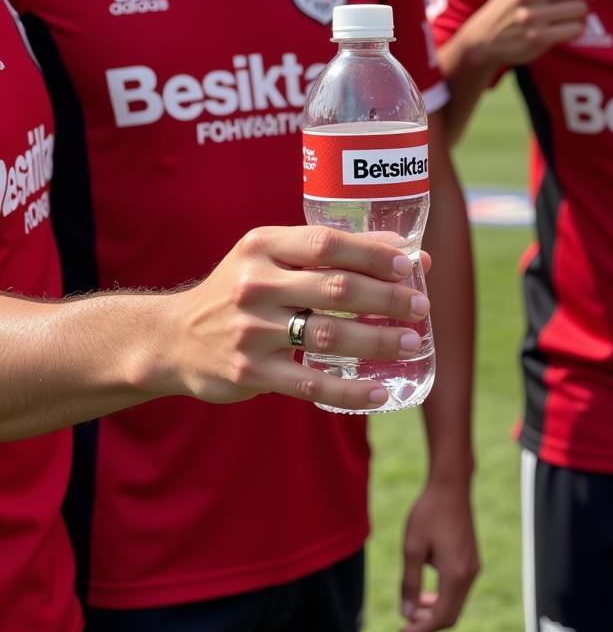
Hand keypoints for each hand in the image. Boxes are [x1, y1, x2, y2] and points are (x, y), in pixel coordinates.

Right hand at [154, 226, 432, 410]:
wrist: (173, 338)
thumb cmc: (242, 290)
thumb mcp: (274, 258)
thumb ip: (334, 254)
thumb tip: (410, 255)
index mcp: (263, 246)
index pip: (327, 243)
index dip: (373, 254)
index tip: (409, 266)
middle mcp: (255, 284)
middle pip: (336, 288)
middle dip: (387, 298)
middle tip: (421, 307)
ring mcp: (251, 331)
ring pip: (329, 334)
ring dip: (379, 339)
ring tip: (411, 342)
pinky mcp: (250, 373)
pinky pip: (311, 383)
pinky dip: (351, 389)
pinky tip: (381, 389)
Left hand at [399, 480, 478, 631]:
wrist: (451, 486)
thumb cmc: (429, 513)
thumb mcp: (412, 549)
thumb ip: (409, 583)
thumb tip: (406, 613)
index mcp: (456, 574)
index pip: (441, 618)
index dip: (420, 630)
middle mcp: (470, 574)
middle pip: (451, 616)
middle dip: (427, 623)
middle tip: (405, 619)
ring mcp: (474, 567)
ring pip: (456, 604)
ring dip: (435, 610)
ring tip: (413, 604)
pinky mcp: (472, 560)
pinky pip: (459, 590)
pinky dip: (443, 597)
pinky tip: (426, 590)